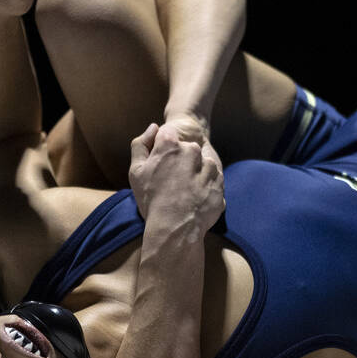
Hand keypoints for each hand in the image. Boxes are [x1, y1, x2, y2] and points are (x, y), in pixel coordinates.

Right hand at [128, 122, 224, 238]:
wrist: (175, 230)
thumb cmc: (151, 200)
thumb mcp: (136, 171)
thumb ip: (141, 144)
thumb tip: (153, 128)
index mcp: (170, 145)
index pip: (168, 135)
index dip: (164, 149)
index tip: (162, 165)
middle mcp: (192, 151)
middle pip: (188, 150)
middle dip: (183, 162)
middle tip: (172, 183)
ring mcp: (209, 167)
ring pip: (203, 165)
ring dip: (197, 175)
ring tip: (185, 194)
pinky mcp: (220, 183)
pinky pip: (213, 180)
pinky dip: (206, 188)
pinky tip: (194, 200)